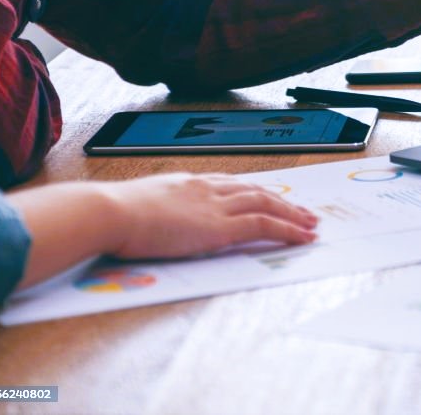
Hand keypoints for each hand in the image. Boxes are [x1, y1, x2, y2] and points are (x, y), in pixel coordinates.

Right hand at [10, 172, 318, 289]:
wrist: (109, 212)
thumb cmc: (112, 213)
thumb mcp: (138, 205)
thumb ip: (154, 209)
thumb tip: (150, 219)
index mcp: (188, 182)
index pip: (232, 184)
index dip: (255, 191)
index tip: (270, 197)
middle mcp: (208, 189)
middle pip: (256, 190)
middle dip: (283, 201)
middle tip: (303, 211)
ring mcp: (216, 206)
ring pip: (267, 204)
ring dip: (293, 214)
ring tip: (311, 224)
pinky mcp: (220, 227)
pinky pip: (264, 225)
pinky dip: (288, 230)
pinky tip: (302, 237)